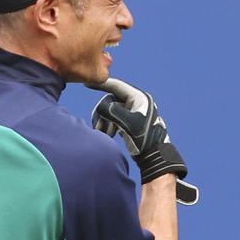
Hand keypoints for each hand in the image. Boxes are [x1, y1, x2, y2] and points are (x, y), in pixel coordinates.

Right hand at [88, 77, 198, 205]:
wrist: (152, 155)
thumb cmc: (142, 139)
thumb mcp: (126, 123)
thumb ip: (111, 111)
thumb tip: (100, 108)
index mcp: (139, 98)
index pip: (117, 86)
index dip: (101, 84)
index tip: (87, 83)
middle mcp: (136, 102)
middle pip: (110, 101)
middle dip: (102, 115)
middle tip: (99, 129)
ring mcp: (133, 111)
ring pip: (110, 110)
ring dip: (104, 121)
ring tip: (104, 134)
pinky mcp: (129, 120)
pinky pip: (113, 117)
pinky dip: (108, 125)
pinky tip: (109, 135)